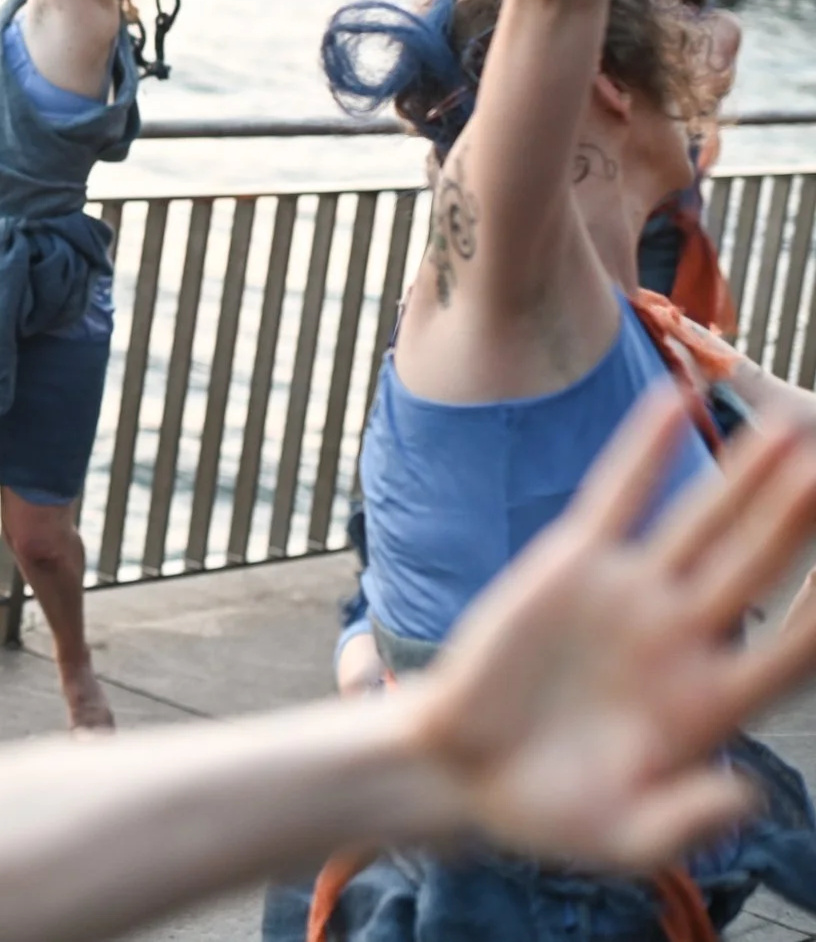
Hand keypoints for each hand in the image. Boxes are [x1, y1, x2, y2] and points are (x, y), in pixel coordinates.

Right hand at [411, 385, 815, 867]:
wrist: (460, 771)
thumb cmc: (545, 815)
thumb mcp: (618, 838)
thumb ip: (683, 818)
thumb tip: (745, 794)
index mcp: (709, 702)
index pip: (793, 648)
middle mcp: (680, 637)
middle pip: (760, 568)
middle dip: (802, 522)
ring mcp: (629, 594)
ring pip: (703, 523)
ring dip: (745, 478)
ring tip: (790, 431)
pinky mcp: (571, 563)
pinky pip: (618, 496)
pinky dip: (645, 450)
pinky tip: (673, 404)